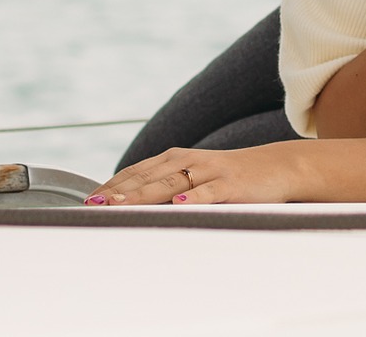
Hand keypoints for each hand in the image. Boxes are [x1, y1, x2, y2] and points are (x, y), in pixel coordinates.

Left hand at [85, 143, 311, 205]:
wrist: (275, 168)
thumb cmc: (229, 178)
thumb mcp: (195, 178)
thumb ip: (166, 188)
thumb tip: (131, 205)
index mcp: (175, 158)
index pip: (136, 172)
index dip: (112, 186)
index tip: (89, 202)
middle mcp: (187, 161)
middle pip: (146, 177)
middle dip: (119, 192)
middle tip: (95, 206)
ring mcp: (208, 172)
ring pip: (170, 184)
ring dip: (143, 194)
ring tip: (122, 204)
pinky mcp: (230, 185)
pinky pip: (209, 193)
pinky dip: (193, 198)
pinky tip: (178, 204)